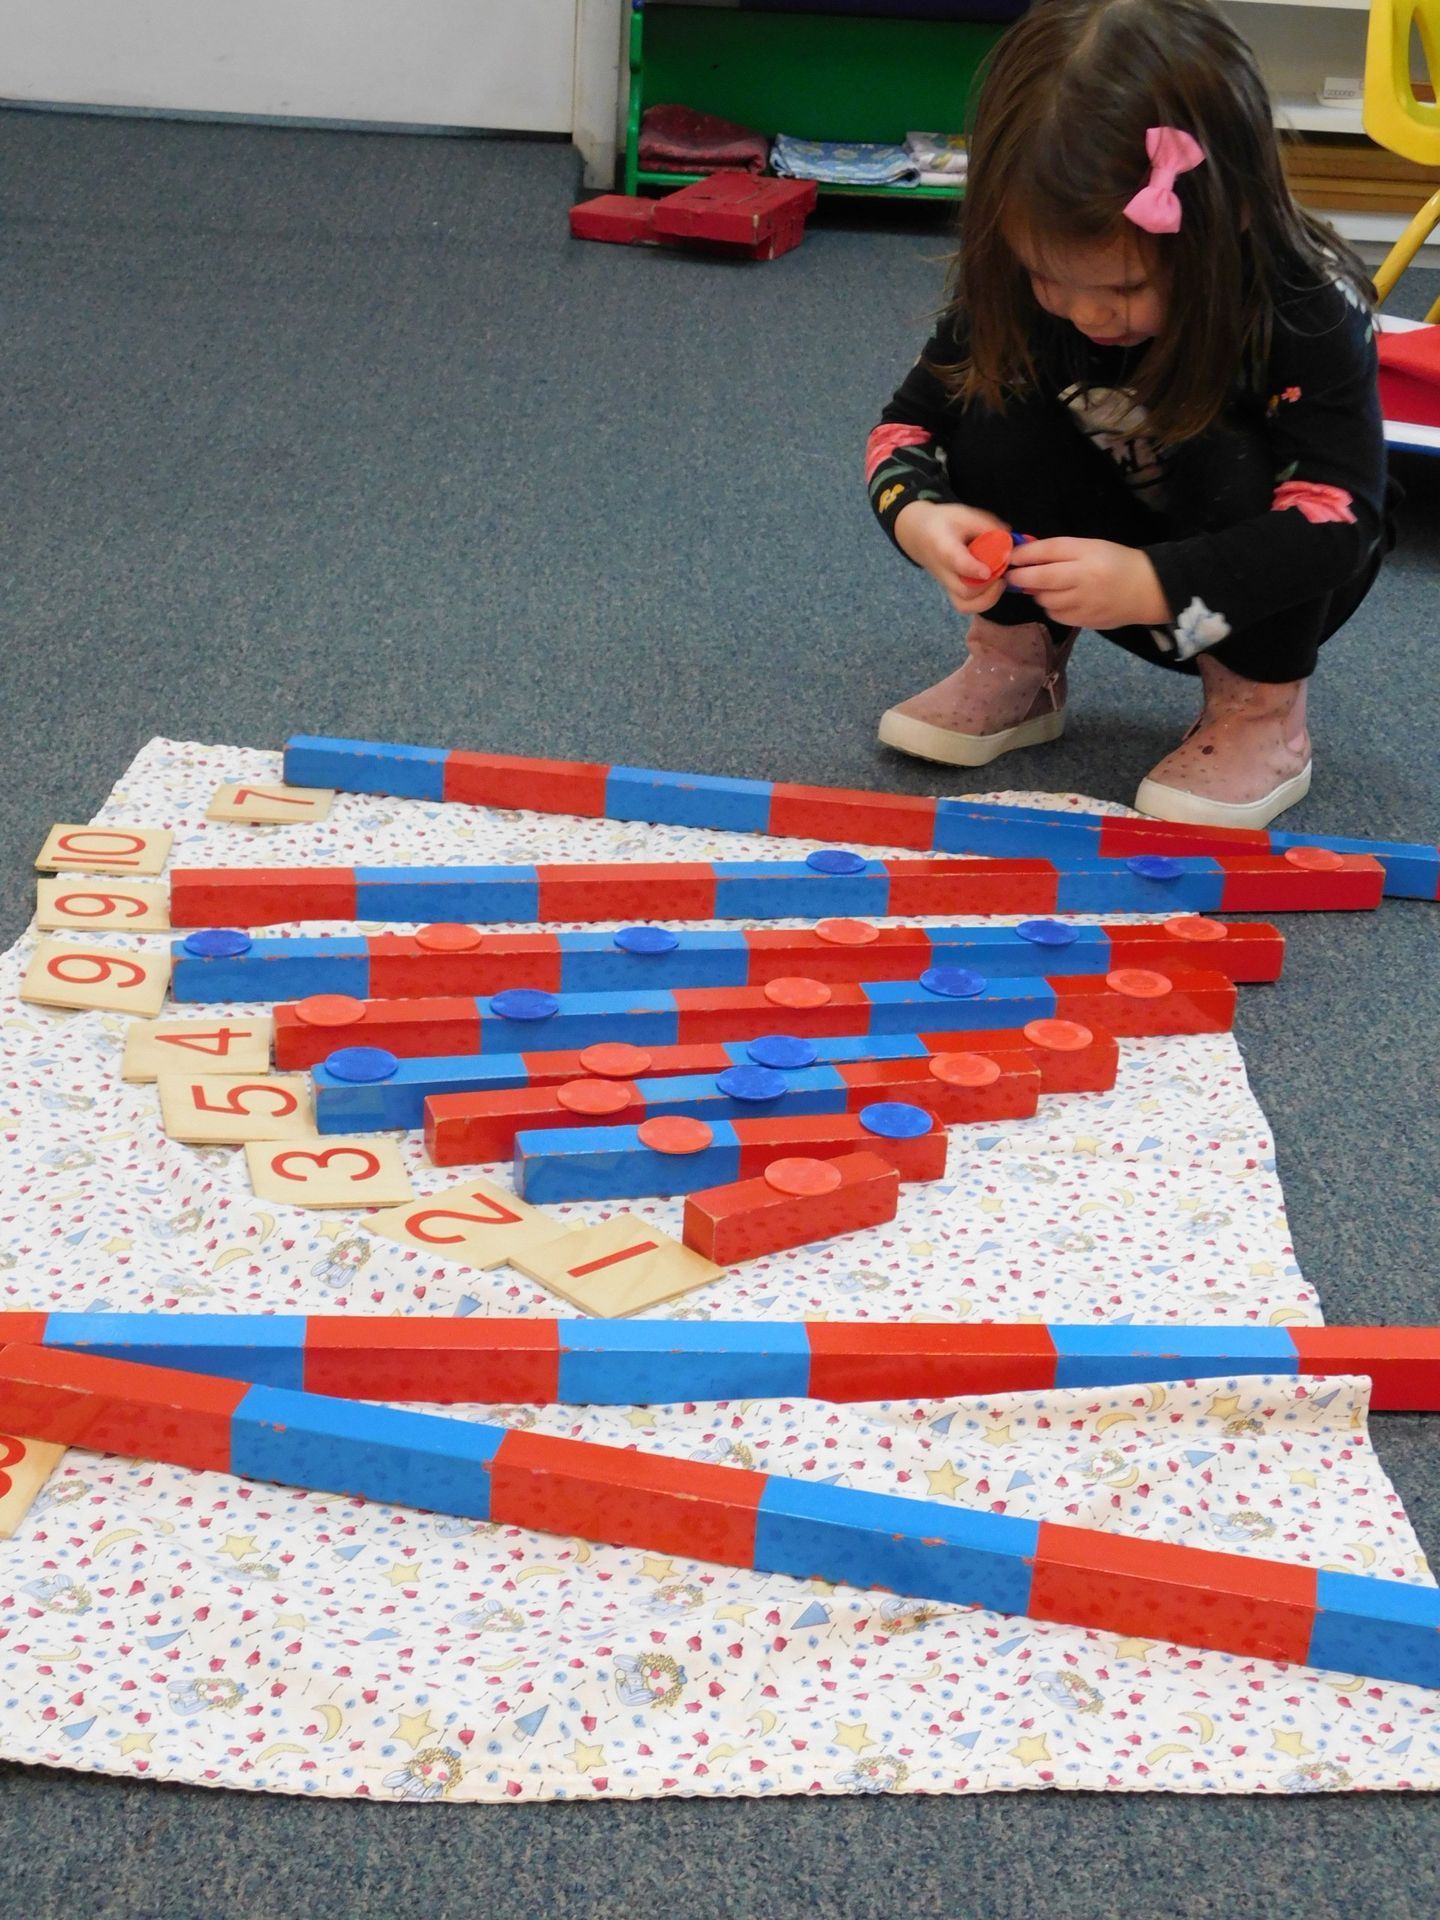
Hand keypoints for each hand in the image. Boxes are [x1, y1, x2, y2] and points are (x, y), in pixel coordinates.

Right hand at [893, 500, 1008, 616]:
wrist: (920, 534)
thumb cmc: (944, 523)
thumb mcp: (965, 514)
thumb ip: (988, 526)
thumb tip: (1010, 540)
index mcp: (944, 547)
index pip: (956, 562)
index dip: (972, 569)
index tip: (987, 572)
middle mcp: (943, 571)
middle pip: (964, 591)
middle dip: (988, 587)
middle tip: (1002, 573)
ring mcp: (947, 585)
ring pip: (964, 605)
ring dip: (987, 599)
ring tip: (1000, 583)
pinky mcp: (952, 592)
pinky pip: (966, 606)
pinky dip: (983, 602)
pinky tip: (994, 587)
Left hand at [1005, 538, 1171, 629]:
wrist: (1149, 589)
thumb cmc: (1117, 563)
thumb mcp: (1091, 547)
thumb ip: (1060, 552)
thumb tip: (1025, 560)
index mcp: (1088, 553)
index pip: (1049, 550)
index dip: (1024, 554)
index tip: (1010, 556)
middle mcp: (1085, 577)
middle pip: (1041, 578)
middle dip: (1020, 577)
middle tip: (1011, 577)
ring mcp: (1085, 602)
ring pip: (1045, 600)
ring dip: (1038, 594)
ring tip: (1045, 587)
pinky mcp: (1086, 620)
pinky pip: (1056, 615)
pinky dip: (1052, 608)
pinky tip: (1060, 601)